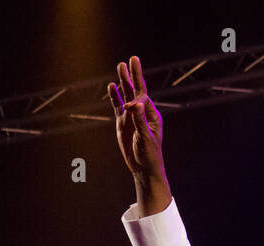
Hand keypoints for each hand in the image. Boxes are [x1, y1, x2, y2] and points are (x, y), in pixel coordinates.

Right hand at [108, 55, 170, 212]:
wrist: (143, 169)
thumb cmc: (150, 155)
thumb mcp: (145, 137)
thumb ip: (139, 120)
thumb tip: (135, 103)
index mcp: (152, 115)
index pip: (143, 98)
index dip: (135, 97)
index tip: (129, 107)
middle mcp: (142, 113)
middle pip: (137, 90)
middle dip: (133, 75)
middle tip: (132, 58)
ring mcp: (131, 117)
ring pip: (126, 96)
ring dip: (123, 82)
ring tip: (120, 66)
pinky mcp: (123, 123)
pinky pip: (117, 107)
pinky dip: (114, 96)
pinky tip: (111, 86)